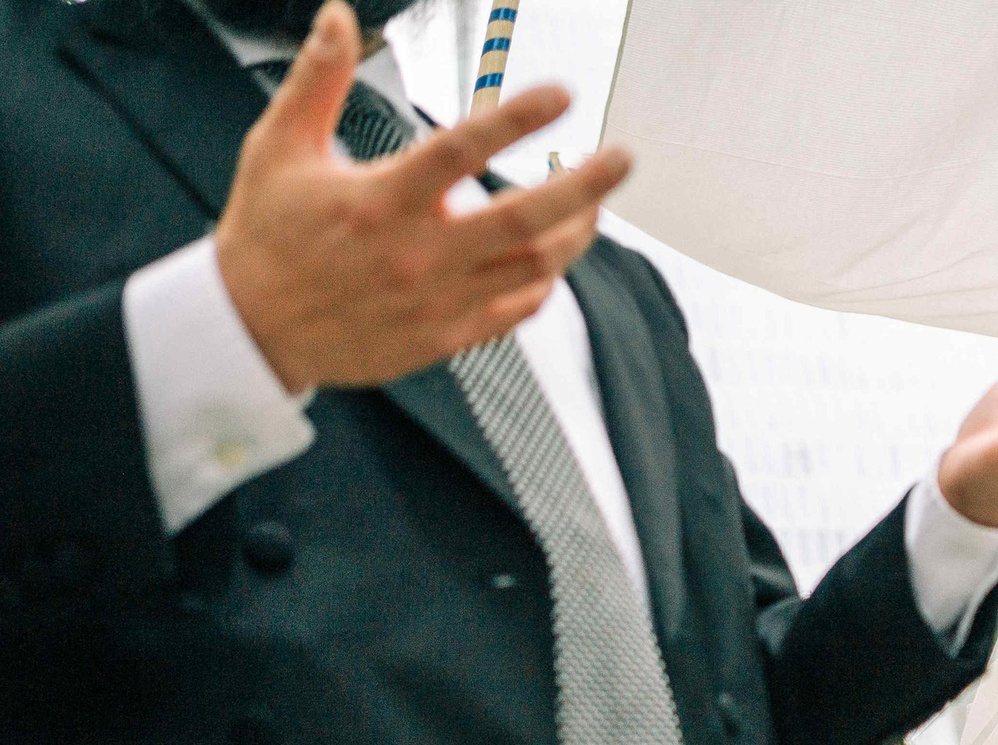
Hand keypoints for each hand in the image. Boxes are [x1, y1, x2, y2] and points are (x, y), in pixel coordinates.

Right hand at [211, 3, 632, 392]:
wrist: (253, 329)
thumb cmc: (268, 234)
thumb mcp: (279, 147)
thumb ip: (317, 80)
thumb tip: (338, 17)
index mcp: (380, 200)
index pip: (461, 150)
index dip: (517, 119)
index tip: (562, 95)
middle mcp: (418, 253)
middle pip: (523, 219)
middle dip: (584, 187)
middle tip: (622, 159)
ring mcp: (438, 300)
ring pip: (533, 268)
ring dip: (575, 234)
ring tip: (595, 204)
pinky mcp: (446, 337)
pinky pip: (515, 311)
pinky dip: (543, 283)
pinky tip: (552, 258)